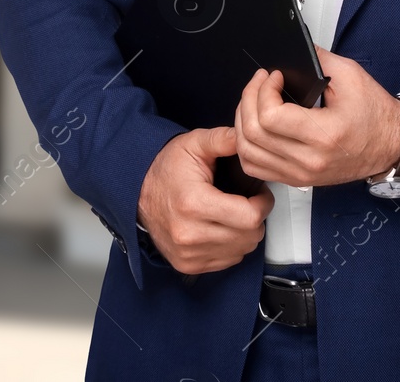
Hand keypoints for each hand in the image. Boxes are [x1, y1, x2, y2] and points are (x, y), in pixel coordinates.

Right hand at [137, 126, 273, 274]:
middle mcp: (190, 234)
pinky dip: (230, 246)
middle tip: (246, 202)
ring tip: (232, 214)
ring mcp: (188, 253)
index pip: (250, 217)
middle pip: (250, 236)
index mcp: (194, 203)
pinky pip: (227, 261)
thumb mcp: (194, 144)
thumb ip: (223, 139)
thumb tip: (246, 137)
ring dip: (244, 234)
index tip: (260, 194)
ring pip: (242, 251)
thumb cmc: (166, 168)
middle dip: (255, 218)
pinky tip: (220, 228)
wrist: (136, 192)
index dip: (263, 204)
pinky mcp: (188, 264)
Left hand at [234, 45, 399, 187]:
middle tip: (260, 83)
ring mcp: (302, 174)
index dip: (263, 90)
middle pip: (253, 134)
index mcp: (324, 134)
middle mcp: (310, 160)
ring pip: (248, 153)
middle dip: (249, 99)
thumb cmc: (376, 115)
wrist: (392, 145)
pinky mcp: (297, 179)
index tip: (273, 76)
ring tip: (254, 102)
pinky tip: (253, 127)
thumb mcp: (351, 76)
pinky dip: (246, 146)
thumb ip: (317, 59)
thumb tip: (291, 50)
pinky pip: (255, 167)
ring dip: (242, 122)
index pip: (270, 117)